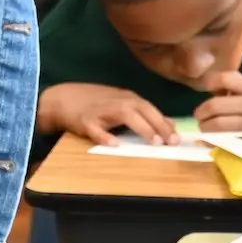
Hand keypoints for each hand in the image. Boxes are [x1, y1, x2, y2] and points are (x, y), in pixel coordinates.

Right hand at [37, 83, 178, 144]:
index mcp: (127, 98)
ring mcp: (101, 110)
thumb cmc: (96, 103)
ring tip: (154, 142)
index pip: (150, 108)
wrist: (63, 97)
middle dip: (159, 125)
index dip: (165, 122)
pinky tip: (115, 145)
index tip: (177, 138)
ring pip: (125, 116)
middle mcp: (117, 101)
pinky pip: (96, 130)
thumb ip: (144, 114)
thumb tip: (170, 125)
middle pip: (142, 109)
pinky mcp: (85, 121)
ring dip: (142, 128)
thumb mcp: (122, 104)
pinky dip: (105, 137)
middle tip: (171, 142)